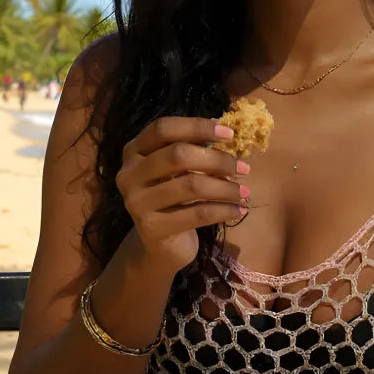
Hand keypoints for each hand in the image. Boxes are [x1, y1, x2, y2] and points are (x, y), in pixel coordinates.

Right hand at [116, 117, 248, 272]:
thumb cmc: (174, 200)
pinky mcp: (152, 228)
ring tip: (245, 191)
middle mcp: (128, 174)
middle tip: (243, 168)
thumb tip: (225, 133)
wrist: (159, 246)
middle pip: (178, 155)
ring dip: (226, 188)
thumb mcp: (177, 171)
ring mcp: (137, 202)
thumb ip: (192, 150)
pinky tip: (239, 210)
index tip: (229, 134)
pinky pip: (198, 213)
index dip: (196, 126)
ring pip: (191, 185)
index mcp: (133, 151)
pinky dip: (224, 210)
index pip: (163, 128)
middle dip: (217, 159)